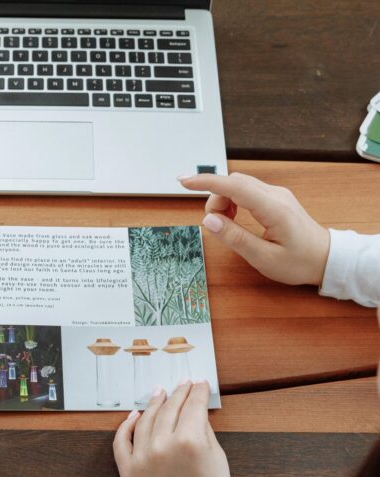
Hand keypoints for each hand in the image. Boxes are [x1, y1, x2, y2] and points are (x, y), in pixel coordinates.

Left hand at [113, 381, 231, 476]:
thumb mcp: (217, 461)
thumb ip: (204, 431)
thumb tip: (196, 410)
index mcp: (190, 442)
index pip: (193, 406)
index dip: (198, 392)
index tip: (200, 383)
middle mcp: (163, 446)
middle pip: (170, 409)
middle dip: (179, 394)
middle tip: (183, 384)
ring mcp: (142, 458)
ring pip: (145, 420)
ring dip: (154, 404)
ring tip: (160, 393)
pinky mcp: (127, 471)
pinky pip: (122, 441)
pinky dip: (126, 425)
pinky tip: (135, 414)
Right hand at [179, 172, 329, 286]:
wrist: (326, 258)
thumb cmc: (298, 262)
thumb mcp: (263, 258)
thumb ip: (235, 238)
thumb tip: (209, 220)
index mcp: (273, 209)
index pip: (234, 187)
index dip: (206, 183)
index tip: (183, 181)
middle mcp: (275, 194)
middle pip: (233, 183)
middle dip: (215, 200)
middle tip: (215, 226)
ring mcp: (276, 194)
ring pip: (238, 186)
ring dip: (223, 202)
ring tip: (227, 226)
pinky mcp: (275, 198)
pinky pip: (247, 191)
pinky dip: (233, 202)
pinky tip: (235, 220)